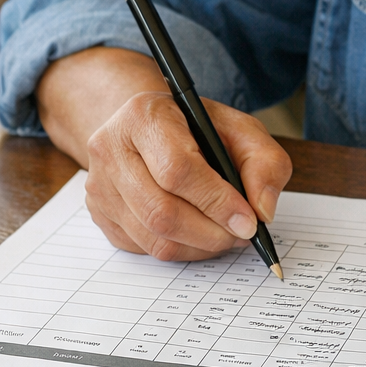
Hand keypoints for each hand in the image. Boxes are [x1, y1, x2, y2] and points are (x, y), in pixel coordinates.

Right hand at [84, 91, 292, 261]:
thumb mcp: (240, 128)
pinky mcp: (100, 215)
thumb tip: (263, 210)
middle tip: (242, 234)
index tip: (249, 220)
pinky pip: (144, 249)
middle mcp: (110, 150)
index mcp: (144, 116)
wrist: (148, 127)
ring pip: (153, 237)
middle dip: (211, 232)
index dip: (216, 201)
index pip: (177, 169)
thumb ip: (264, 162)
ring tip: (226, 235)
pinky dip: (182, 250)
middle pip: (161, 211)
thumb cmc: (195, 127)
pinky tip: (201, 234)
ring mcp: (99, 185)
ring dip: (200, 246)